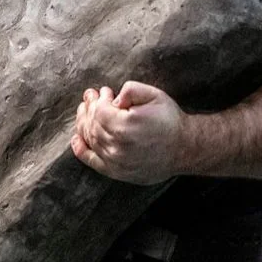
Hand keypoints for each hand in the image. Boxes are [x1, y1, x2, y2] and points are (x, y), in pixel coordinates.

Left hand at [70, 81, 184, 184]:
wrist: (184, 149)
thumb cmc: (170, 121)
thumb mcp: (155, 95)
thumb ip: (131, 90)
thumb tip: (113, 97)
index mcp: (125, 126)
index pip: (98, 110)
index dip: (99, 99)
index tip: (104, 92)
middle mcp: (117, 146)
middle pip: (92, 124)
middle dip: (89, 108)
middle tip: (91, 97)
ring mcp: (115, 161)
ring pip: (90, 139)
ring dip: (84, 123)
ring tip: (86, 112)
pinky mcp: (116, 172)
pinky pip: (91, 160)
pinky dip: (80, 149)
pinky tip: (77, 139)